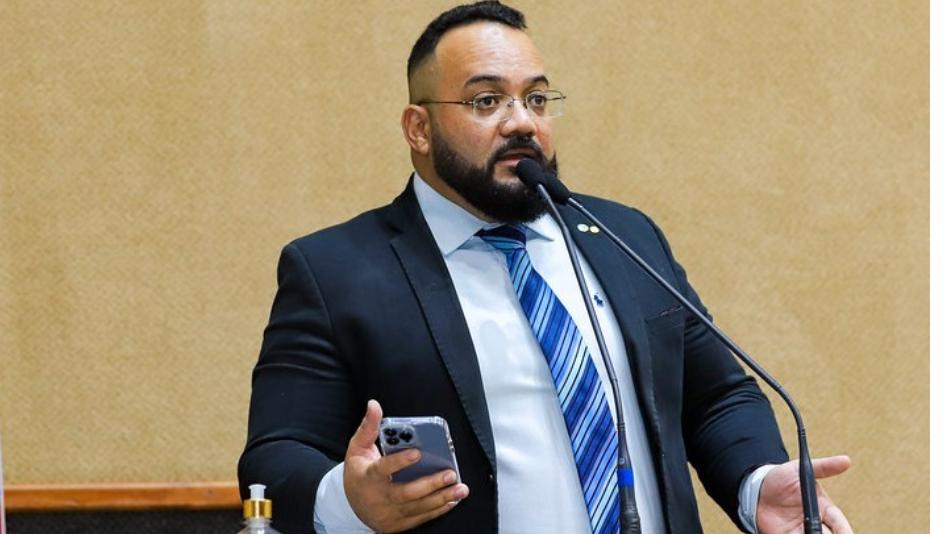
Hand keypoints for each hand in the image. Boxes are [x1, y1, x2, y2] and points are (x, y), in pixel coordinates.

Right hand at [343, 400, 468, 532]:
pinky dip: (438, 509)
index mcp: (367, 477)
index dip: (399, 461)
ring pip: (417, 508)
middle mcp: (378, 498)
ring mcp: (388, 514)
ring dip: (441, 498)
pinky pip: (421, 517)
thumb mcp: (357, 448)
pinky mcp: (398, 525)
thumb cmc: (359, 473)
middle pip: (406, 493)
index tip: (418, 452)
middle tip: (450, 473)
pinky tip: (452, 500)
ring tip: (460, 488)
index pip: (383, 469)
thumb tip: (374, 405)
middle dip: (430, 484)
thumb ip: (368, 427)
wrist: (351, 507)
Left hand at [757, 455, 852, 533]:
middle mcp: (815, 522)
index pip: (838, 522)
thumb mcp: (800, 469)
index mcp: (823, 508)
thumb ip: (823, 467)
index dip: (843, 530)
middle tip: (821, 533)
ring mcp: (800, 531)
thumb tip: (846, 460)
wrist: (756, 489)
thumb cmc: (782, 477)